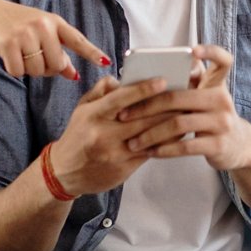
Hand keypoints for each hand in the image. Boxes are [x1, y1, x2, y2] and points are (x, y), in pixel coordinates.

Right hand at [0, 0, 110, 79]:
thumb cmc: (18, 23)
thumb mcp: (41, 32)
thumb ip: (58, 51)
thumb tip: (73, 74)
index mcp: (55, 22)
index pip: (77, 39)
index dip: (92, 52)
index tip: (106, 62)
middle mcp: (43, 26)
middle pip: (56, 64)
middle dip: (46, 69)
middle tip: (34, 57)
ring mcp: (25, 34)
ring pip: (37, 71)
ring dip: (29, 69)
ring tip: (20, 52)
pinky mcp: (8, 44)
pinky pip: (19, 72)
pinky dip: (14, 69)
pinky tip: (9, 56)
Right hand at [49, 76, 176, 195]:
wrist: (65, 173)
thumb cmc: (77, 136)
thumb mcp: (82, 108)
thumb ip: (102, 90)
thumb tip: (122, 78)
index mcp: (93, 115)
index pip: (121, 99)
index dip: (143, 89)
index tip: (162, 81)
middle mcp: (103, 134)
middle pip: (141, 118)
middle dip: (166, 106)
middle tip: (185, 94)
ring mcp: (114, 153)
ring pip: (150, 136)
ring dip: (170, 124)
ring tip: (186, 111)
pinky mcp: (124, 169)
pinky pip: (150, 153)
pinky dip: (166, 142)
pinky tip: (177, 133)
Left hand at [117, 45, 250, 170]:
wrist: (239, 147)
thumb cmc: (212, 117)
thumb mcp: (206, 98)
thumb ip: (188, 85)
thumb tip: (149, 74)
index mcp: (217, 84)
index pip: (222, 60)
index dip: (210, 51)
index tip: (192, 50)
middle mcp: (222, 99)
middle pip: (179, 97)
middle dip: (146, 106)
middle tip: (123, 115)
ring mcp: (222, 122)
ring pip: (178, 124)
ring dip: (150, 134)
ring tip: (132, 142)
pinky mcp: (218, 144)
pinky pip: (185, 146)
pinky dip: (164, 150)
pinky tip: (150, 152)